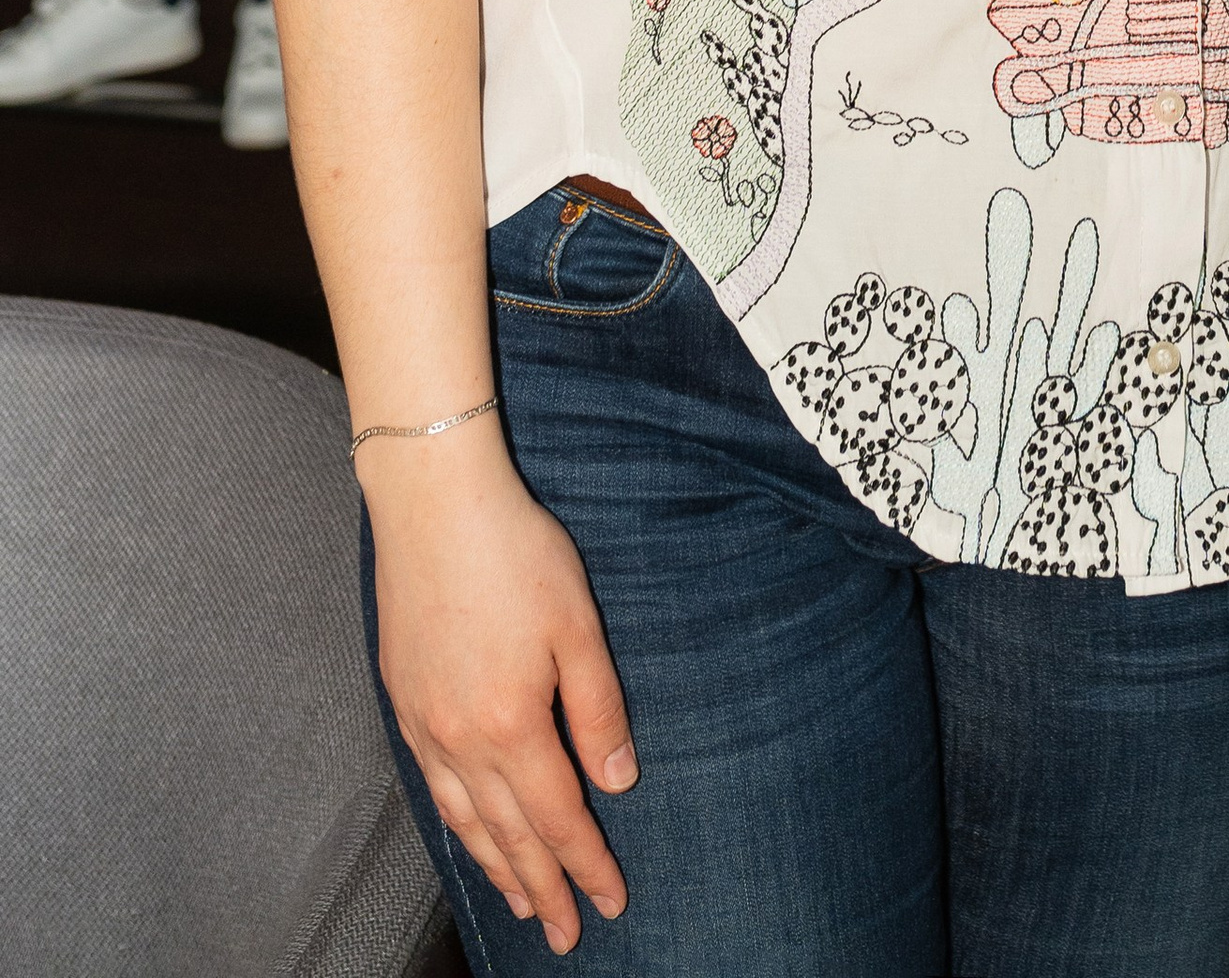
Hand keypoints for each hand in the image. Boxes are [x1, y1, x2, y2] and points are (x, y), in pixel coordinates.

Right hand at [365, 427, 636, 953]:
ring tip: (524, 903)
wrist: (433, 504)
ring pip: (466, 820)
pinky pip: (434, 788)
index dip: (587, 864)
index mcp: (512, 724)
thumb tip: (617, 783)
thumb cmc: (515, 552)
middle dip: (544, 888)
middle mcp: (462, 740)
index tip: (611, 903)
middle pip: (509, 834)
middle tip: (567, 933)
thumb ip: (599, 709)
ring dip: (498, 868)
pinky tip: (469, 833)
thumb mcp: (577, 625)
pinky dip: (458, 825)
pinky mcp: (404, 702)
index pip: (559, 816)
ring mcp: (425, 725)